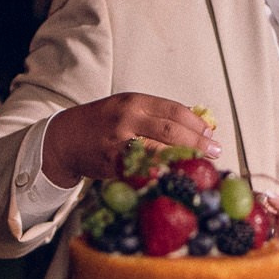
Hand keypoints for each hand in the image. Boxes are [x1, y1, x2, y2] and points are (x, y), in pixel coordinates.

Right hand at [41, 93, 220, 185]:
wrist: (64, 139)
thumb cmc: (100, 123)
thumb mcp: (126, 108)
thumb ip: (156, 115)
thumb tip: (195, 124)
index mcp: (134, 101)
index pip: (173, 110)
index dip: (196, 123)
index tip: (211, 133)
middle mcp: (127, 119)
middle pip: (170, 130)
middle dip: (197, 142)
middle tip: (214, 151)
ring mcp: (118, 142)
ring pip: (158, 151)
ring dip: (183, 160)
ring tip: (200, 165)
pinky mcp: (112, 163)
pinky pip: (142, 170)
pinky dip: (161, 174)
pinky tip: (175, 177)